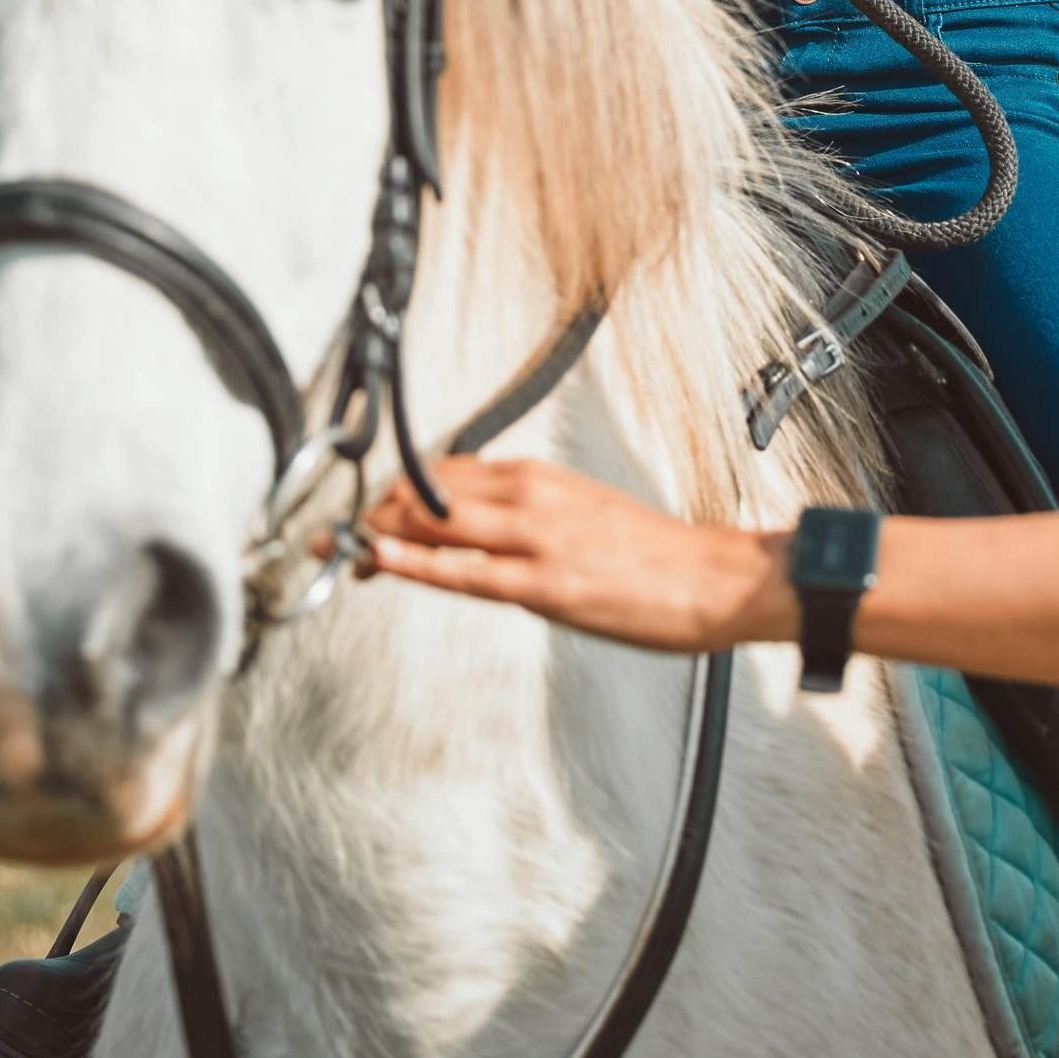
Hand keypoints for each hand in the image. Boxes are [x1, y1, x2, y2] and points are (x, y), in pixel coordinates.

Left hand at [365, 456, 789, 654]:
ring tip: (349, 551)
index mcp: (540, 479)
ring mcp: (538, 539)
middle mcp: (533, 497)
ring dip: (384, 533)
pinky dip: (419, 562)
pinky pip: (468, 571)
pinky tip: (386, 558)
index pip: (446, 473)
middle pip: (430, 492)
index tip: (370, 514)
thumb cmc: (654, 556)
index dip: (397, 492)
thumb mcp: (583, 514)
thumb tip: (479, 528)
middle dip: (377, 512)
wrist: (713, 579)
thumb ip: (528, 517)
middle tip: (345, 538)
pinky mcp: (548, 584)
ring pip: (440, 524)